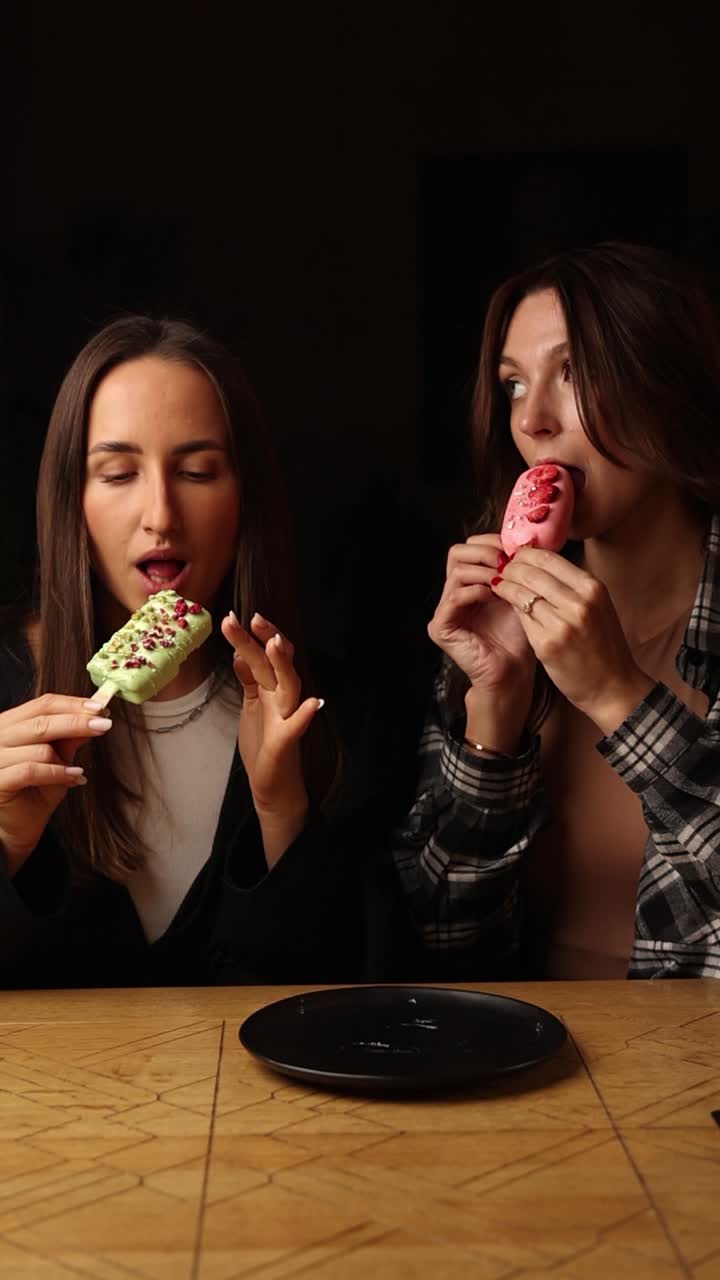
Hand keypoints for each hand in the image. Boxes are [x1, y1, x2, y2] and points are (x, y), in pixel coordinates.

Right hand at [0, 694, 112, 871]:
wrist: (13, 828)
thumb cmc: (32, 792)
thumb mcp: (57, 760)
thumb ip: (69, 739)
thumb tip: (94, 717)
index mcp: (10, 725)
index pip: (42, 704)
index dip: (73, 704)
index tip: (99, 708)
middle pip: (42, 720)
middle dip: (78, 722)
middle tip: (104, 725)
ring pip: (39, 746)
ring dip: (65, 758)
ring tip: (76, 772)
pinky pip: (30, 770)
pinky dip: (57, 773)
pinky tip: (74, 778)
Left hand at [221, 611, 322, 862]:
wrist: (273, 788)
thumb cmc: (263, 745)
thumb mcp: (251, 706)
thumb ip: (249, 681)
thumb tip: (239, 653)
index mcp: (270, 690)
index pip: (263, 657)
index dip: (250, 637)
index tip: (232, 617)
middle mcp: (281, 700)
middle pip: (276, 664)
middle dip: (266, 640)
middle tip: (254, 618)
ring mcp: (286, 720)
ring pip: (289, 687)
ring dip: (285, 666)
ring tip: (277, 644)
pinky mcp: (286, 744)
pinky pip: (297, 728)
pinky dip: (305, 716)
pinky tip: (315, 704)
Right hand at [428, 534, 533, 689]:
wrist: (513, 672)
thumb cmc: (519, 637)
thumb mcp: (519, 595)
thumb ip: (515, 570)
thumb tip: (526, 541)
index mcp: (468, 584)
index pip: (469, 548)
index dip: (490, 542)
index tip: (514, 548)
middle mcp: (452, 593)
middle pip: (457, 553)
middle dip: (485, 552)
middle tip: (507, 561)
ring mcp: (444, 611)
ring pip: (457, 572)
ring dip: (484, 572)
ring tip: (504, 580)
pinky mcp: (440, 627)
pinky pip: (454, 598)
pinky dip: (475, 591)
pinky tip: (493, 595)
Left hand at [491, 548, 654, 732]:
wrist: (612, 686)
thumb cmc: (602, 645)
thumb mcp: (596, 606)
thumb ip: (571, 585)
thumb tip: (538, 562)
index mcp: (592, 588)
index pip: (548, 558)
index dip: (525, 554)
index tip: (514, 556)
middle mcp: (579, 602)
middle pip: (531, 571)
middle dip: (510, 567)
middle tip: (500, 569)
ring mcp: (562, 623)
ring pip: (521, 592)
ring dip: (504, 584)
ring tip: (497, 583)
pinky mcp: (547, 644)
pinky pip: (520, 616)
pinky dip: (508, 605)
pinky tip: (502, 602)